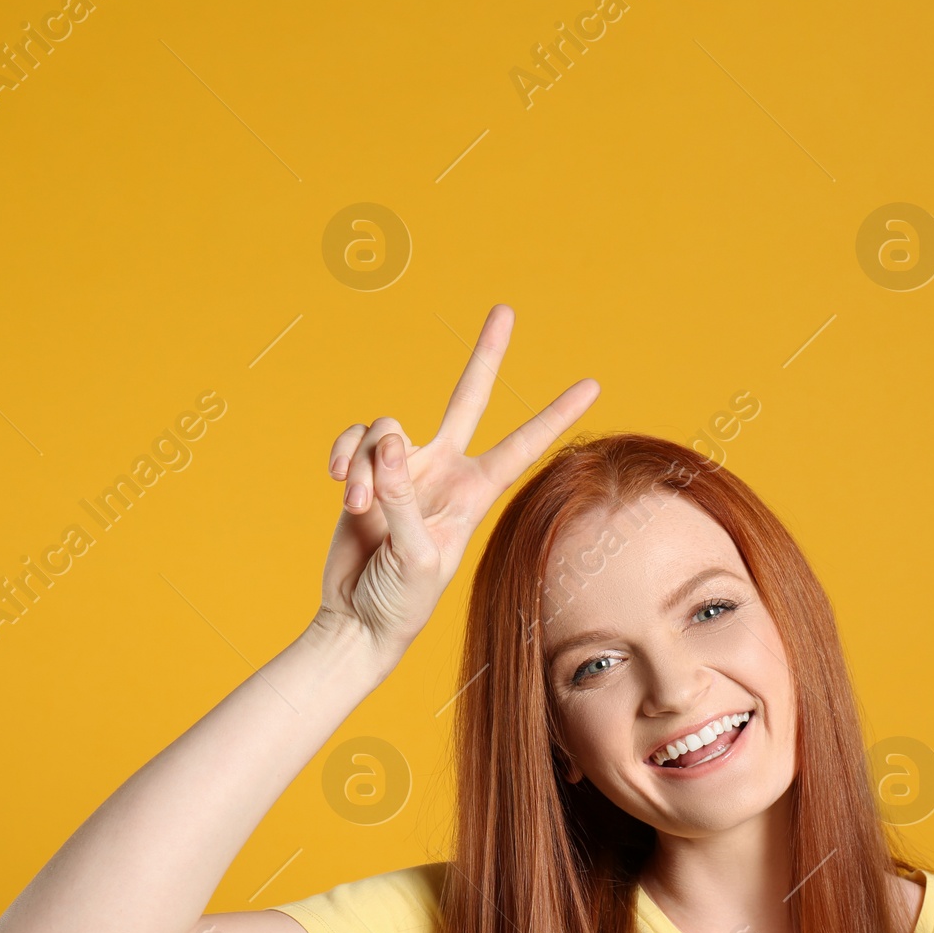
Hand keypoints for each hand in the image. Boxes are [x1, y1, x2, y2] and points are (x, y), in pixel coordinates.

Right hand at [315, 304, 598, 658]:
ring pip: (387, 428)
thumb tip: (388, 443)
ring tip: (361, 507)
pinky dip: (344, 457)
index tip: (592, 385)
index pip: (522, 445)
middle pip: (469, 398)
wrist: (356, 622)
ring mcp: (403, 469)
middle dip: (485, 355)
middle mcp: (444, 471)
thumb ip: (403, 497)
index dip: (554, 414)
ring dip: (368, 465)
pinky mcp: (364, 474)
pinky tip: (341, 486)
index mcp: (474, 493)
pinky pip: (355, 440)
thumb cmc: (400, 601)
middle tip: (505, 310)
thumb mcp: (417, 556)